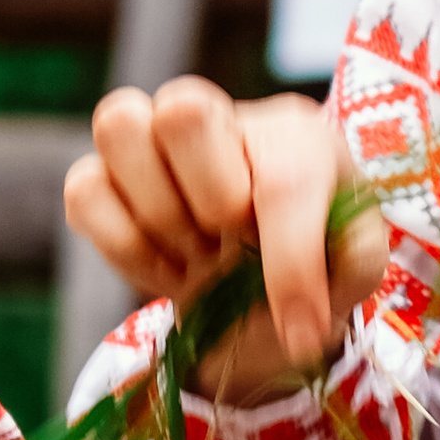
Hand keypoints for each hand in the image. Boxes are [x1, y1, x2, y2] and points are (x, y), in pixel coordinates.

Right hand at [65, 79, 387, 401]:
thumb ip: (354, 264)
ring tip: (199, 256)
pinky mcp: (102, 175)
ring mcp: (153, 138)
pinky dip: (121, 244)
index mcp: (295, 133)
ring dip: (159, 215)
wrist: (261, 290)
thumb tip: (304, 310)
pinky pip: (84, 190)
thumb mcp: (355, 265)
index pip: (284, 178)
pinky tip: (165, 267)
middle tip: (235, 248)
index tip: (302, 328)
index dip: (290, 263)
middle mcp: (223, 117)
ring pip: (119, 125)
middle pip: (185, 110)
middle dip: (213, 204)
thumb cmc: (313, 263)